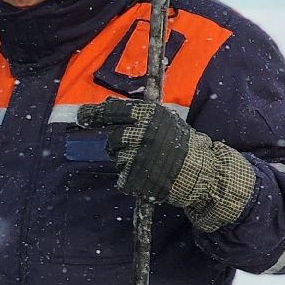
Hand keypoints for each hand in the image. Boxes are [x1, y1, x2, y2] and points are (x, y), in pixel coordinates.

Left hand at [74, 98, 256, 230]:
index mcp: (149, 116)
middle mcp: (141, 134)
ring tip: (151, 164)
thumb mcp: (166, 122)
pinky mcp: (135, 178)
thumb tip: (107, 104)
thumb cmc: (184, 145)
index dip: (94, 114)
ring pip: (118, 160)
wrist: (203, 174)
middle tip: (137, 150)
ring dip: (128, 163)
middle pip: (113, 140)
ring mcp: (137, 157)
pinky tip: (150, 177)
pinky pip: (123, 178)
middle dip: (119, 146)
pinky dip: (132, 180)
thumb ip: (140, 116)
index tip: (81, 116)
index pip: (113, 111)